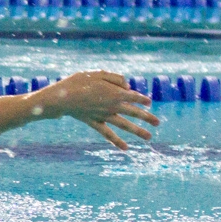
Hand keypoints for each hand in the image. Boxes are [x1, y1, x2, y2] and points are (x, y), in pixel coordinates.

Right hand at [31, 70, 158, 149]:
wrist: (62, 97)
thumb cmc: (79, 82)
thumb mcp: (98, 73)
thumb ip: (115, 78)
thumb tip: (128, 86)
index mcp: (115, 93)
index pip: (135, 97)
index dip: (143, 99)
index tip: (149, 102)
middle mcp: (113, 106)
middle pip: (134, 112)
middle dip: (147, 117)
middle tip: (158, 123)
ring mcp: (104, 116)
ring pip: (124, 125)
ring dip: (138, 131)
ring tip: (149, 137)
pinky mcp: (94, 123)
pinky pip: (107, 133)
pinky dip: (116, 141)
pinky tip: (125, 148)